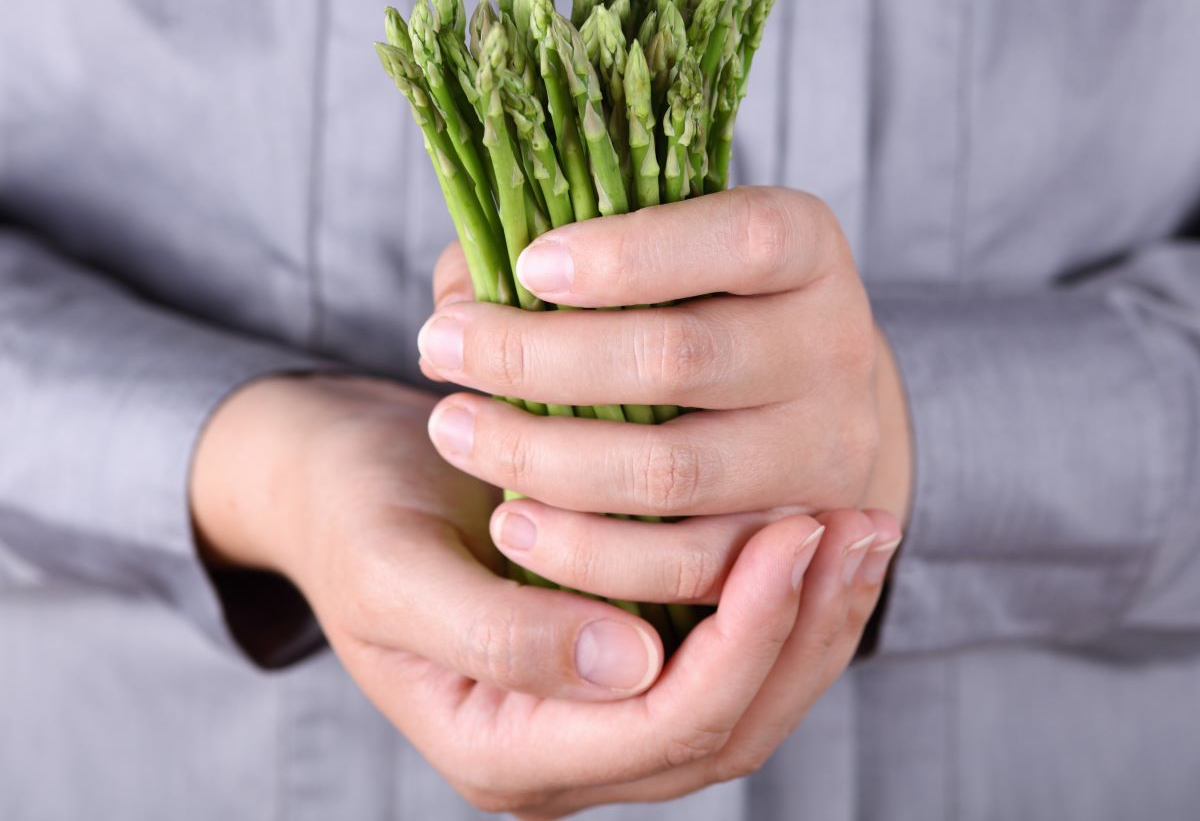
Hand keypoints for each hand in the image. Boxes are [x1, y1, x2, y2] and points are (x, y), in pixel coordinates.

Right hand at [189, 373, 899, 816]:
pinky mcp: (612, 647)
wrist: (326, 477)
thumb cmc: (347, 514)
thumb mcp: (391, 574)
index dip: (744, 640)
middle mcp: (564, 749)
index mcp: (504, 751)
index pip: (665, 726)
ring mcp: (593, 705)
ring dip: (807, 618)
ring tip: (862, 526)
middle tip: (859, 527)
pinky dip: (773, 597)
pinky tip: (808, 529)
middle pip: (724, 725)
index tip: (792, 532)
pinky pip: (716, 646)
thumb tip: (629, 668)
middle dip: (804, 632)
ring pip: (737, 695)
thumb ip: (498, 640)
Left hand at [418, 186, 911, 607]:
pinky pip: (684, 566)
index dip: (630, 253)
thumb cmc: (703, 302)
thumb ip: (566, 252)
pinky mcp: (793, 539)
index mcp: (807, 248)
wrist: (808, 400)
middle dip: (538, 357)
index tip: (527, 266)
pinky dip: (585, 553)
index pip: (739, 239)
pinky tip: (512, 521)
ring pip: (672, 471)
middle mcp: (836, 346)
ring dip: (541, 459)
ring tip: (456, 429)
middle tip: (441, 346)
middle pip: (679, 357)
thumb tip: (461, 295)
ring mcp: (827, 451)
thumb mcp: (663, 250)